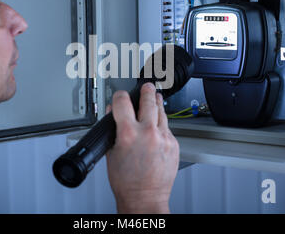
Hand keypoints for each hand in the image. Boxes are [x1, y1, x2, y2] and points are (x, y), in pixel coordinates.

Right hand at [106, 83, 179, 213]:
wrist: (145, 198)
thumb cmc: (126, 181)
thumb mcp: (110, 152)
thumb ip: (113, 129)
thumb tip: (113, 112)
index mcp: (128, 133)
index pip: (122, 101)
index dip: (119, 96)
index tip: (120, 96)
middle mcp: (147, 133)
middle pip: (148, 101)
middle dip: (146, 91)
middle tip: (146, 86)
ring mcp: (163, 138)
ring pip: (162, 112)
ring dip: (157, 103)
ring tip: (155, 97)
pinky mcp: (174, 145)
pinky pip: (168, 128)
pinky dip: (162, 124)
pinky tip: (158, 125)